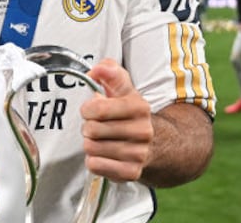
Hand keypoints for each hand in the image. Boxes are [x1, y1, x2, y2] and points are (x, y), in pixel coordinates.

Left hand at [79, 59, 153, 182]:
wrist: (153, 144)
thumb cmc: (128, 114)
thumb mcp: (123, 89)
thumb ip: (110, 72)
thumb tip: (97, 69)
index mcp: (139, 107)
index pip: (97, 108)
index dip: (87, 109)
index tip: (91, 109)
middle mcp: (143, 131)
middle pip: (91, 129)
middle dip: (89, 127)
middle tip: (98, 127)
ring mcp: (138, 154)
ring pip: (91, 148)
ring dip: (91, 144)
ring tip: (102, 140)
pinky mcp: (131, 172)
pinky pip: (95, 165)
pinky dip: (94, 161)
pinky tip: (104, 155)